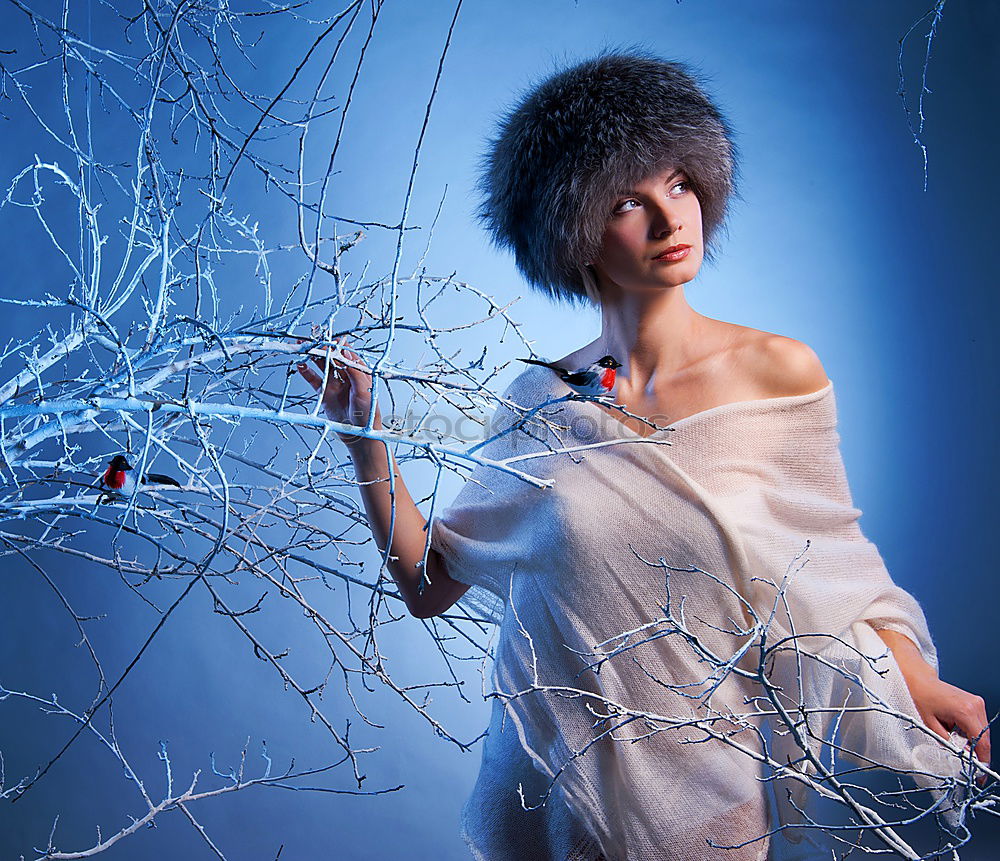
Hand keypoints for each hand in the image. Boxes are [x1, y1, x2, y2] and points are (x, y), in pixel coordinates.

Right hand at [296, 335, 381, 444]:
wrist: (360, 435)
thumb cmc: (368, 414)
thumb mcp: (364, 390)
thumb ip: (354, 371)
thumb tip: (345, 352)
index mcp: (359, 371)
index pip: (346, 353)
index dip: (336, 345)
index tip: (327, 341)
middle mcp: (346, 375)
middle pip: (332, 357)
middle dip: (321, 348)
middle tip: (310, 342)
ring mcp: (335, 384)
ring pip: (322, 366)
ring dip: (312, 357)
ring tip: (302, 348)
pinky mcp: (325, 394)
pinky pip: (314, 380)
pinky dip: (307, 372)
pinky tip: (300, 365)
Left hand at [902, 665, 991, 787]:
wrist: (919, 680)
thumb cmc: (920, 697)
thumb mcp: (930, 725)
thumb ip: (947, 743)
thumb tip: (960, 757)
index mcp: (965, 710)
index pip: (981, 742)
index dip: (982, 760)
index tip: (979, 774)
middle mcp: (975, 705)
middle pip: (984, 738)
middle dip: (976, 752)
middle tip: (966, 763)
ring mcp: (977, 702)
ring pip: (983, 732)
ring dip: (972, 741)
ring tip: (954, 740)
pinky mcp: (975, 702)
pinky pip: (978, 723)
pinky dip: (970, 731)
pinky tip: (956, 731)